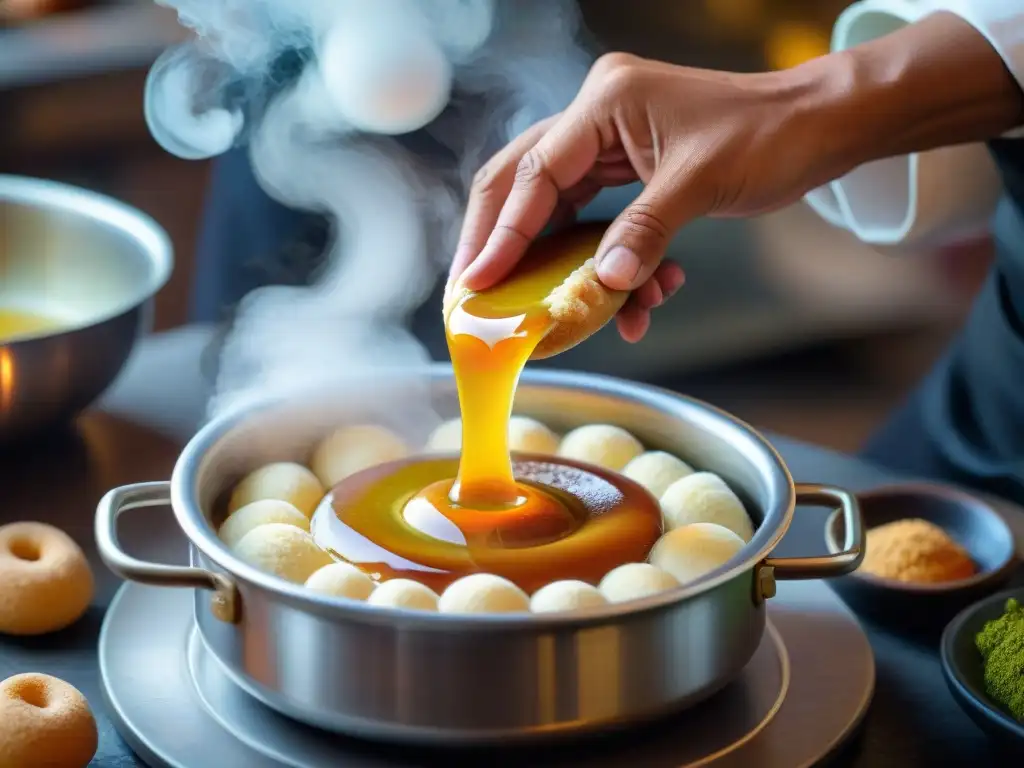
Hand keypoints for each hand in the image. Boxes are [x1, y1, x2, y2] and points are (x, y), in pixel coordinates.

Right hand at [449, 52, 839, 341]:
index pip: (536, 173)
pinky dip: (605, 260)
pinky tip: (631, 299)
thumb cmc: (768, 135)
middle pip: (524, 183)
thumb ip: (644, 231)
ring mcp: (609, 140)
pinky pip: (595, 219)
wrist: (815, 126)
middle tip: (474, 292)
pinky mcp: (626, 166)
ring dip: (561, 263)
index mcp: (605, 103)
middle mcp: (596, 116)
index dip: (504, 231)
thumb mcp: (702, 183)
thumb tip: (604, 284)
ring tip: (563, 311)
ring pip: (557, 208)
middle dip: (502, 242)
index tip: (479, 280)